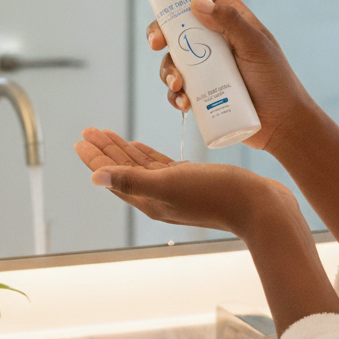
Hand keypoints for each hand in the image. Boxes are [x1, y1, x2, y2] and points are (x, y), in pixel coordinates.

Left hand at [74, 127, 298, 239]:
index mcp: (149, 199)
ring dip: (123, 150)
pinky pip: (161, 166)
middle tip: (88, 131)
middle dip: (105, 151)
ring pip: (140, 166)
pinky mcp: (192, 181)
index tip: (80, 141)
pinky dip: (147, 155)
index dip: (96, 159)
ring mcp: (176, 190)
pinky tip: (139, 146)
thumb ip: (133, 180)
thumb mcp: (169, 184)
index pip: (114, 177)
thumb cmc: (215, 194)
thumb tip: (95, 179)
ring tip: (106, 133)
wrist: (258, 206)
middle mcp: (159, 196)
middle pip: (123, 170)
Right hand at [147, 0, 313, 156]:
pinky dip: (174, 94)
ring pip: (171, 54)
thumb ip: (229, 22)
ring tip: (181, 86)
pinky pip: (176, 86)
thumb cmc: (276, 80)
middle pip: (175, 18)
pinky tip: (184, 102)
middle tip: (155, 41)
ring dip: (168, 69)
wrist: (282, 125)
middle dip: (158, 27)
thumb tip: (196, 4)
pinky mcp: (200, 88)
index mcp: (230, 15)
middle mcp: (214, 34)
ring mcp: (205, 61)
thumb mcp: (256, 45)